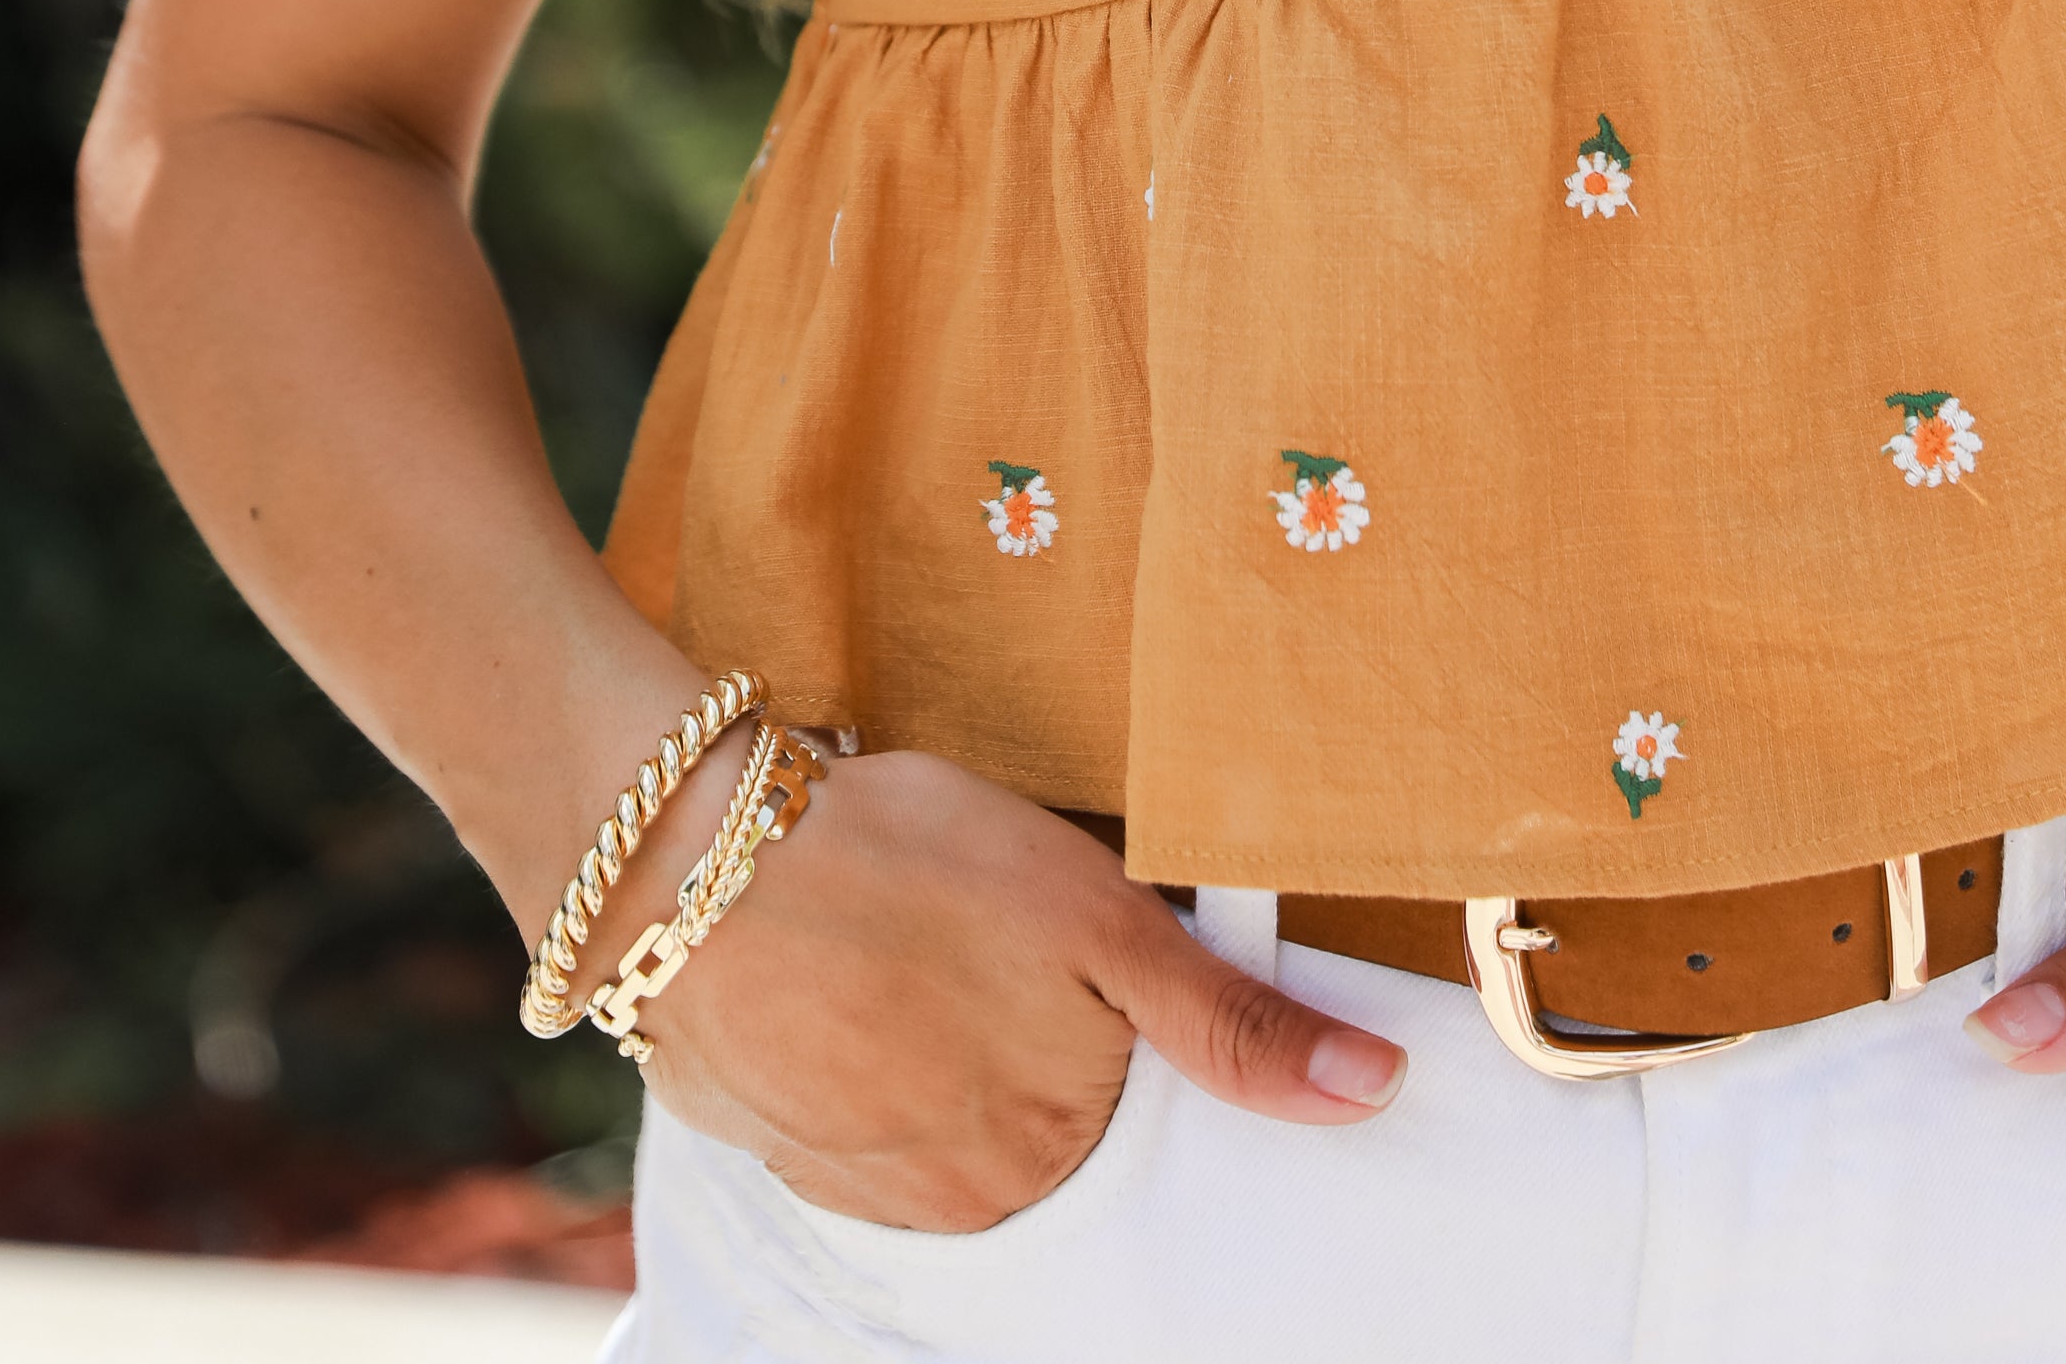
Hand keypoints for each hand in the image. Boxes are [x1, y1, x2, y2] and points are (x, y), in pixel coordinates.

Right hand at [543, 745, 1404, 1231]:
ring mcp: (857, 1184)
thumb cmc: (911, 866)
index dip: (1125, 1056)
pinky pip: (857, 1125)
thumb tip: (1371, 1096)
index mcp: (1048, 1154)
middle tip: (996, 949)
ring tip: (925, 954)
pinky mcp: (776, 1146)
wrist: (693, 863)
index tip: (1094, 995)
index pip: (1129, 1138)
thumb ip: (1229, 1021)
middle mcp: (959, 1203)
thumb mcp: (1100, 917)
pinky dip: (867, 1062)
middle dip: (1035, 1056)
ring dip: (948, 1060)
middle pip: (1038, 1141)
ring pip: (946, 1135)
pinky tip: (859, 981)